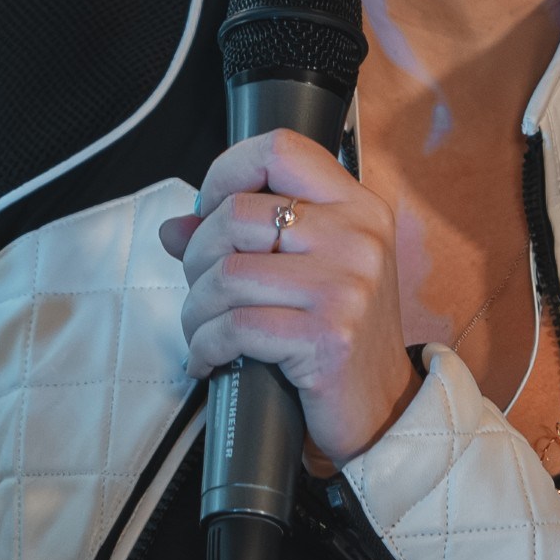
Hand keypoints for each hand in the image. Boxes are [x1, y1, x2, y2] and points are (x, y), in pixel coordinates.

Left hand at [157, 129, 420, 466]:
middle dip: (197, 258)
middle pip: (237, 215)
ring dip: (196, 311)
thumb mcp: (306, 274)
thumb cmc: (339, 336)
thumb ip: (244, 242)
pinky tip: (210, 360)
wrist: (386, 410)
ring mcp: (347, 286)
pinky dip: (206, 347)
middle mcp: (358, 237)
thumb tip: (174, 229)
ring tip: (202, 332)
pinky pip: (235, 327)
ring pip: (227, 275)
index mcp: (357, 207)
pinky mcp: (328, 336)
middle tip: (202, 292)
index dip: (227, 171)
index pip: (280, 149)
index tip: (209, 208)